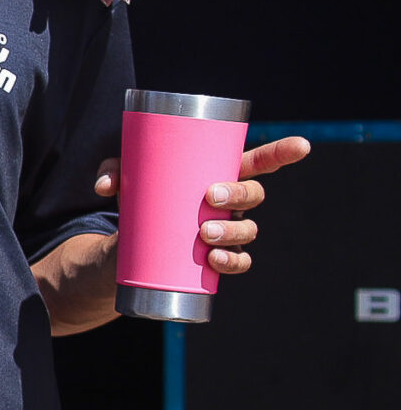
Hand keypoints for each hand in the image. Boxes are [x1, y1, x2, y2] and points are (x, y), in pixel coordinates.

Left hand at [94, 135, 309, 273]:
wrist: (128, 247)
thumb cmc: (138, 200)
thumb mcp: (124, 180)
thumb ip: (115, 171)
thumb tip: (107, 186)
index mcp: (217, 175)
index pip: (257, 163)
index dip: (282, 154)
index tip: (303, 146)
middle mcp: (229, 203)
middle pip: (252, 195)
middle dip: (239, 195)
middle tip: (211, 197)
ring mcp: (225, 231)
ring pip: (247, 230)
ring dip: (232, 232)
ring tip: (205, 234)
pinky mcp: (214, 258)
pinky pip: (236, 261)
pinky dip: (231, 262)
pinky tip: (216, 261)